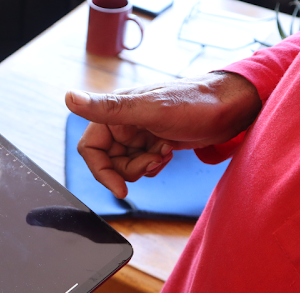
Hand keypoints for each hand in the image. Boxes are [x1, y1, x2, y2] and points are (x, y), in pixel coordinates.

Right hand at [65, 71, 260, 197]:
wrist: (231, 108)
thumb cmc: (193, 103)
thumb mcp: (148, 110)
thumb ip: (107, 108)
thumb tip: (69, 97)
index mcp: (115, 110)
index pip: (90, 149)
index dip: (101, 171)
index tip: (120, 188)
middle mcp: (123, 121)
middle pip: (108, 161)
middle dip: (130, 169)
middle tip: (155, 161)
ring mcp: (138, 132)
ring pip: (125, 165)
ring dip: (145, 166)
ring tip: (165, 153)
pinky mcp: (153, 141)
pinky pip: (141, 163)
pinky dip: (154, 165)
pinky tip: (169, 153)